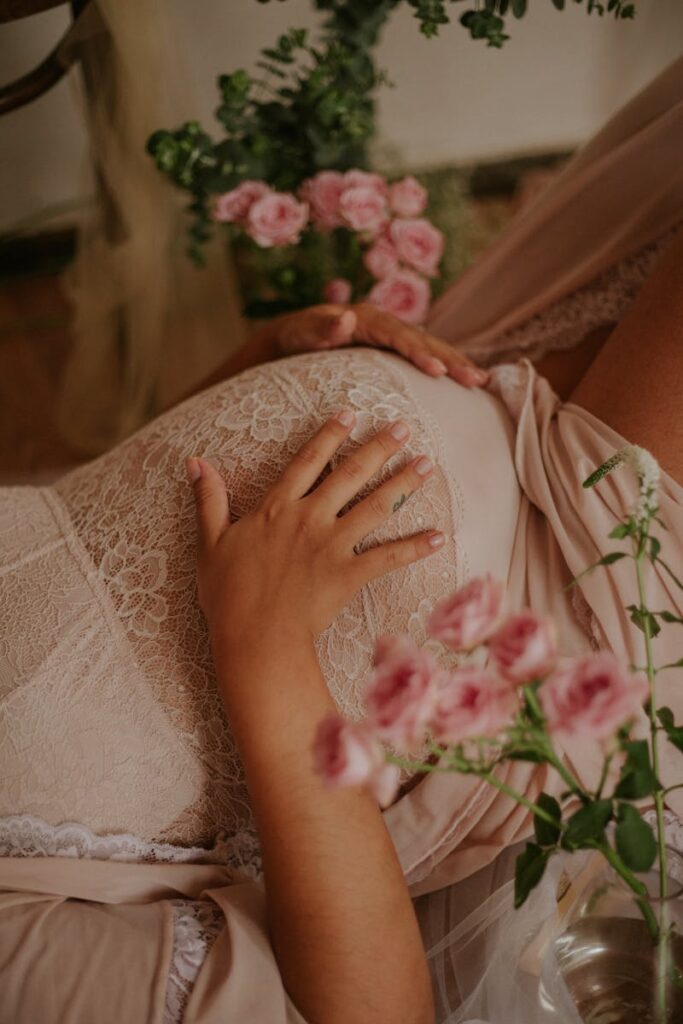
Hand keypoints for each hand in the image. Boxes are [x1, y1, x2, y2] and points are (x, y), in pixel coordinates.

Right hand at [186, 410, 444, 658]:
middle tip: (403, 426)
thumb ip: (208, 500)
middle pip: (350, 474)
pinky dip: (414, 548)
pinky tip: (438, 536)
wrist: (253, 637)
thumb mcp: (210, 543)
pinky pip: (387, 557)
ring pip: (375, 507)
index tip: (350, 412)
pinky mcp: (348, 574)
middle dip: (379, 447)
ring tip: (427, 465)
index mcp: (276, 508)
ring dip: (403, 485)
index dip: (329, 435)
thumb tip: (195, 462)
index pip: (307, 460)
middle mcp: (308, 518)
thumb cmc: (228, 595)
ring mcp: (331, 545)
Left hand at [270, 303, 488, 387]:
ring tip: (482, 382)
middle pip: (424, 340)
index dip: (419, 353)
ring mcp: (392, 337)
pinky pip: (425, 357)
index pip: (400, 336)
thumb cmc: (297, 337)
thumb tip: (346, 317)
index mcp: (368, 319)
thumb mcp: (303, 331)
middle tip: (476, 380)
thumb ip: (323, 326)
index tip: (437, 371)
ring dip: (456, 363)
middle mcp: (385, 324)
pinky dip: (445, 367)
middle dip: (451, 360)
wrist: (295, 336)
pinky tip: (465, 384)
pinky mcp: (394, 350)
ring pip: (431, 347)